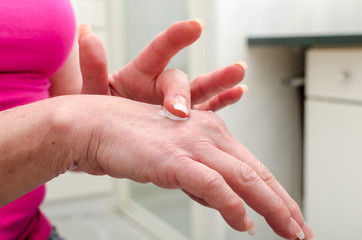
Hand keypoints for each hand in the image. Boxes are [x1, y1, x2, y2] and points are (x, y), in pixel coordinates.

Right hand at [58, 94, 312, 239]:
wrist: (98, 125)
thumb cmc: (134, 140)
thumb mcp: (178, 159)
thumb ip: (202, 177)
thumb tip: (224, 203)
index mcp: (211, 131)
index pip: (253, 166)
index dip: (276, 193)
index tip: (291, 216)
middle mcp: (209, 134)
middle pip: (257, 172)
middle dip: (284, 204)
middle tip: (302, 230)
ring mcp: (193, 144)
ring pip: (244, 177)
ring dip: (272, 207)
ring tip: (290, 232)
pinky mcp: (174, 158)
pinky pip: (211, 183)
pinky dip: (230, 205)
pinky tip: (242, 223)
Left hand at [78, 19, 247, 116]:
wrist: (103, 136)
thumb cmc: (96, 113)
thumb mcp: (91, 93)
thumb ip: (93, 68)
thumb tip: (85, 33)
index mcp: (139, 74)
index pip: (159, 51)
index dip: (176, 38)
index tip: (195, 27)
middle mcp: (160, 86)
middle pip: (179, 79)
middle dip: (183, 92)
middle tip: (182, 109)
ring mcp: (173, 103)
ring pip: (200, 91)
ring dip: (221, 83)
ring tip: (239, 74)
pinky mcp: (183, 122)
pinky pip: (205, 112)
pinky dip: (222, 102)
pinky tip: (238, 93)